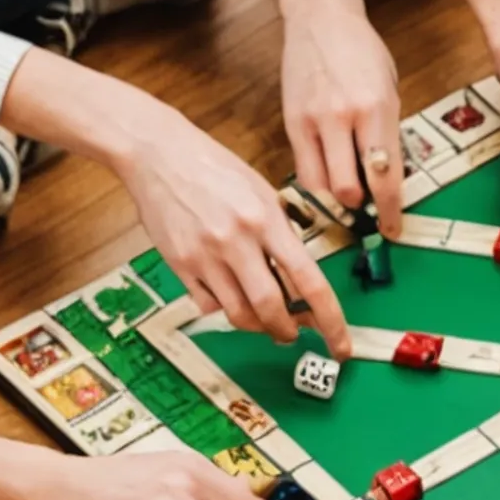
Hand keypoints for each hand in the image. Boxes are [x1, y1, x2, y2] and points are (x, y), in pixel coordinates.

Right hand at [112, 105, 352, 354]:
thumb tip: (299, 278)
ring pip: (238, 313)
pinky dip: (224, 309)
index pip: (308, 279)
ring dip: (258, 326)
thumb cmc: (216, 168)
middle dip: (287, 330)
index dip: (330, 318)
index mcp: (266, 219)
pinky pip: (207, 304)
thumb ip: (281, 232)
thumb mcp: (261, 192)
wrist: (158, 154)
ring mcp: (205, 255)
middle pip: (270, 307)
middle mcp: (237, 241)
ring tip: (265, 322)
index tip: (341, 345)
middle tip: (293, 334)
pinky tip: (230, 298)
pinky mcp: (179, 264)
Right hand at [275, 0, 405, 236]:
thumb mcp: (390, 88)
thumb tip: (389, 177)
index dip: (391, 210)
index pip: (386, 175)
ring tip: (349, 203)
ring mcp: (314, 121)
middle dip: (362, 211)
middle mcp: (344, 118)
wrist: (320, 18)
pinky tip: (327, 184)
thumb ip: (388, 131)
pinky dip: (317, 185)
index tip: (394, 229)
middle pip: (349, 189)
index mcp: (377, 108)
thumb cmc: (362, 51)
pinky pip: (302, 170)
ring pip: (321, 187)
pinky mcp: (292, 122)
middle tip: (371, 216)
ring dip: (337, 203)